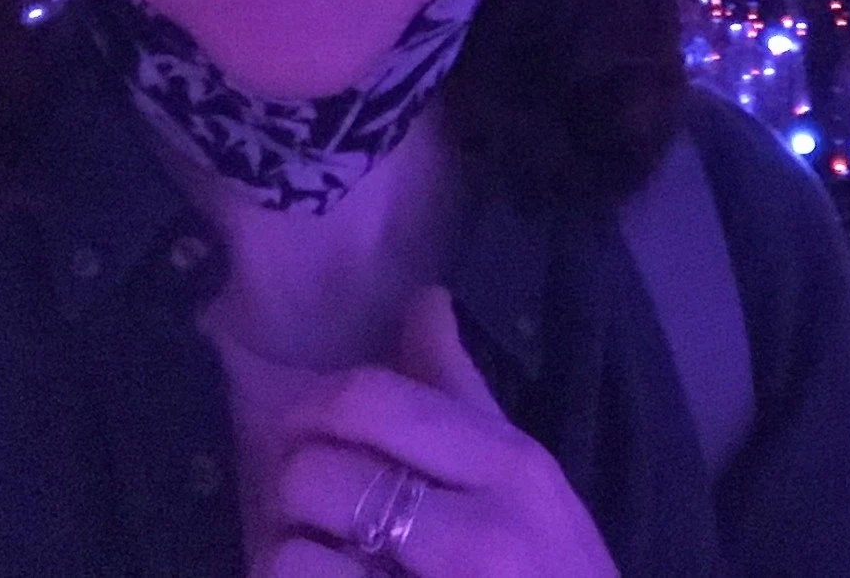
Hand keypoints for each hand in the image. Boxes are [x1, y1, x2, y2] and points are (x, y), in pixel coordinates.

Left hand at [254, 287, 618, 577]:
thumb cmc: (558, 571)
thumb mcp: (528, 477)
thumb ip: (463, 391)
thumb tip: (423, 299)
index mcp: (511, 464)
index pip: (374, 399)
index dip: (314, 407)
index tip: (306, 428)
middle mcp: (482, 531)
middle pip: (319, 472)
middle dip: (299, 494)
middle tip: (322, 513)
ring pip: (292, 558)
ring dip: (292, 562)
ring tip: (328, 565)